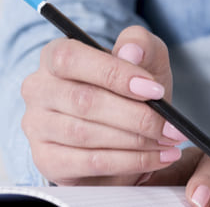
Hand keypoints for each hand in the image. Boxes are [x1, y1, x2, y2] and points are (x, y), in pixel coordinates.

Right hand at [21, 25, 186, 184]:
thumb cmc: (132, 89)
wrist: (123, 130)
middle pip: (84, 101)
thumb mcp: (146, 60)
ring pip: (86, 135)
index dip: (115, 74)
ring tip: (168, 142)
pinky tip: (157, 158)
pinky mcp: (47, 159)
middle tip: (171, 127)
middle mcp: (38, 88)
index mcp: (55, 55)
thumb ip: (141, 45)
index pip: (72, 59)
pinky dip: (130, 162)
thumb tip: (130, 52)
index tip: (154, 90)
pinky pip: (90, 162)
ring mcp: (37, 126)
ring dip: (136, 141)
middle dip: (136, 116)